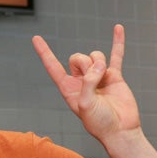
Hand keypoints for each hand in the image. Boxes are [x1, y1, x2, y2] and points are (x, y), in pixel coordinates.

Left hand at [32, 24, 140, 143]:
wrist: (120, 129)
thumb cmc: (99, 122)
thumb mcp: (85, 105)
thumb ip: (88, 84)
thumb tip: (99, 66)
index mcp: (68, 88)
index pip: (53, 66)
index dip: (44, 52)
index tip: (36, 38)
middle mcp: (81, 81)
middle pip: (77, 57)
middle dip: (85, 63)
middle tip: (94, 79)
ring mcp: (98, 76)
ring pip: (95, 56)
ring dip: (99, 63)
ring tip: (105, 79)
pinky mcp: (114, 76)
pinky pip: (116, 54)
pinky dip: (117, 41)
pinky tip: (118, 28)